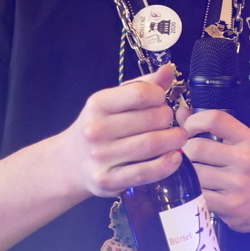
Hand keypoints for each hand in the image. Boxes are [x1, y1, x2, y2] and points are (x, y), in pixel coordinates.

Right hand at [60, 64, 186, 196]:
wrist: (70, 162)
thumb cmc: (101, 127)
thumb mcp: (115, 102)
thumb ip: (143, 86)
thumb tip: (168, 70)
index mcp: (98, 104)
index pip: (140, 93)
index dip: (159, 96)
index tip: (162, 101)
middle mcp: (96, 130)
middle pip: (151, 119)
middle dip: (169, 119)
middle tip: (171, 122)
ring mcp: (101, 157)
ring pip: (151, 145)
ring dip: (174, 140)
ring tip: (179, 137)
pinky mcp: (108, 180)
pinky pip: (145, 173)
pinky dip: (166, 165)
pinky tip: (175, 158)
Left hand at [179, 107, 249, 236]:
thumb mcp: (242, 146)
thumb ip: (211, 129)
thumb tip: (181, 112)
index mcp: (247, 139)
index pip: (214, 119)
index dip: (192, 122)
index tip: (186, 131)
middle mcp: (245, 158)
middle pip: (197, 147)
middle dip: (183, 153)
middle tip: (183, 159)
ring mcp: (238, 183)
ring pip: (194, 172)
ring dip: (186, 174)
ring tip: (189, 175)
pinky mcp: (230, 205)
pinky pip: (198, 193)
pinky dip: (191, 191)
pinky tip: (195, 190)